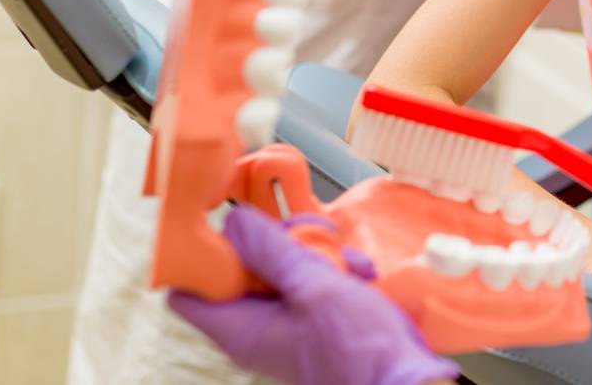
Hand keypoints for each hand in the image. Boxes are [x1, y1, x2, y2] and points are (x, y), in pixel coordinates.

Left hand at [167, 205, 458, 384]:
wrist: (402, 381)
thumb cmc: (360, 350)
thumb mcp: (316, 288)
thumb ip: (272, 253)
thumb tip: (234, 223)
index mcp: (242, 330)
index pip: (189, 293)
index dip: (201, 257)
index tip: (227, 228)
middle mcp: (256, 329)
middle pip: (240, 270)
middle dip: (276, 244)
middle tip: (307, 237)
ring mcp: (285, 325)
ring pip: (280, 270)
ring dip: (315, 254)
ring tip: (346, 260)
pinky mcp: (311, 320)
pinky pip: (308, 283)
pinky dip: (333, 270)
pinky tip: (358, 273)